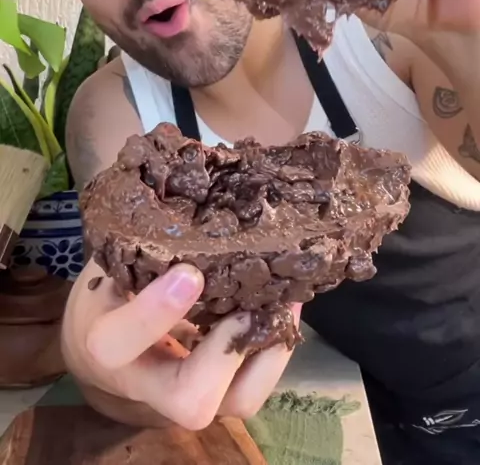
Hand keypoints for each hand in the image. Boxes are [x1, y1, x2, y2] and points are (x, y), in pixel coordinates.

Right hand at [62, 258, 297, 429]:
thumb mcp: (113, 265)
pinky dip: (277, 343)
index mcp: (106, 345)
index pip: (119, 343)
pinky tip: (287, 300)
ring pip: (238, 401)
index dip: (155, 314)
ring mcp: (190, 394)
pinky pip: (256, 383)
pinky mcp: (220, 390)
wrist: (105, 340)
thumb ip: (142, 245)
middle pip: (191, 403)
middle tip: (246, 305)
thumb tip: (192, 189)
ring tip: (283, 298)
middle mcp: (148, 385)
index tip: (189, 273)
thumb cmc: (112, 288)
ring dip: (267, 349)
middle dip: (226, 353)